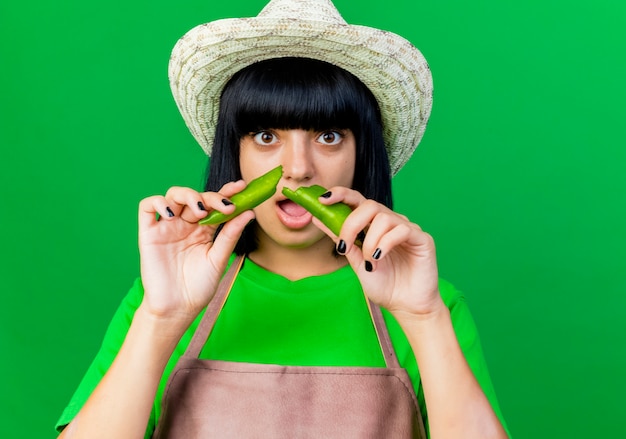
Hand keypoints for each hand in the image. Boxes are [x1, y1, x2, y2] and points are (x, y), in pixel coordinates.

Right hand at [137, 180, 254, 322]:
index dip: (227, 192)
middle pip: (197, 197)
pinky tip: (172, 214)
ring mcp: (167, 226)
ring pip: (173, 195)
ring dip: (188, 196)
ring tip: (200, 211)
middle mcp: (186, 224)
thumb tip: (249, 213)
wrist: (177, 308)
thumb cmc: (198, 287)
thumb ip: (230, 235)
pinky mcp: (148, 232)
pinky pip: (147, 207)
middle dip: (211, 197)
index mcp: (204, 229)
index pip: (215, 204)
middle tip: (224, 206)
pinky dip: (158, 203)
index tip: (242, 187)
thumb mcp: (218, 259)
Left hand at [313, 188, 442, 316]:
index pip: (358, 201)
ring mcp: (407, 229)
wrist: (405, 306)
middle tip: (344, 246)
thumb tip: (318, 219)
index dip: (341, 195)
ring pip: (383, 218)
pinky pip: (401, 230)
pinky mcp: (422, 238)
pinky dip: (385, 244)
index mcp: (374, 226)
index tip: (323, 200)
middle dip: (351, 224)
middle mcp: (391, 223)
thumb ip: (341, 239)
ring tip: (369, 262)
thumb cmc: (384, 284)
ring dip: (370, 241)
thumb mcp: (355, 262)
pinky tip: (380, 258)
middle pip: (369, 205)